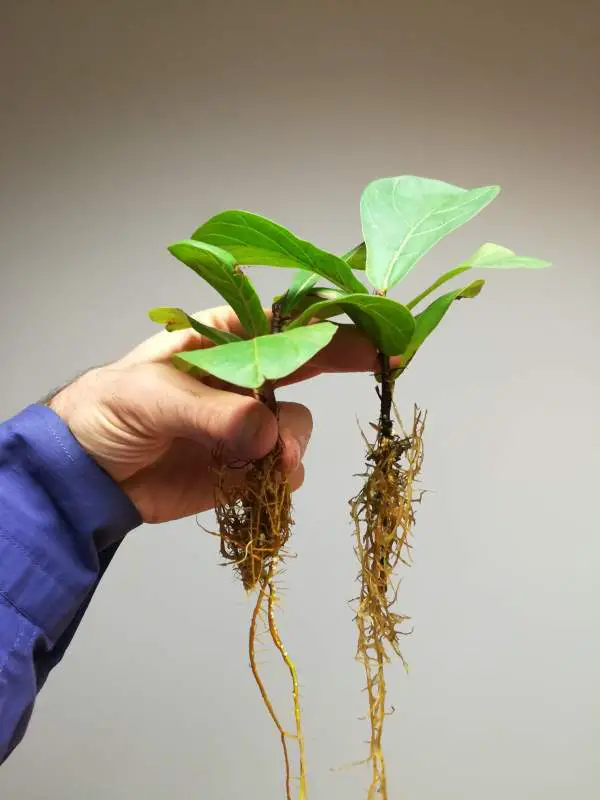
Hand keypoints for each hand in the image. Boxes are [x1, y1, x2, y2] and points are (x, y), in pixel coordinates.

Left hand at [48, 307, 382, 522]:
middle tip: (385, 363)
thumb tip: (266, 434)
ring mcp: (246, 422)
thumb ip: (210, 414)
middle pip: (307, 362)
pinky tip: (268, 482)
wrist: (84, 475)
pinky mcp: (244, 466)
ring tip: (275, 463)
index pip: (282, 321)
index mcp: (219, 338)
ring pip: (296, 426)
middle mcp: (241, 375)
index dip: (330, 322)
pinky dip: (284, 477)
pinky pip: (283, 468)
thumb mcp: (151, 398)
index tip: (371, 331)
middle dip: (343, 362)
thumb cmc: (107, 410)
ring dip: (294, 444)